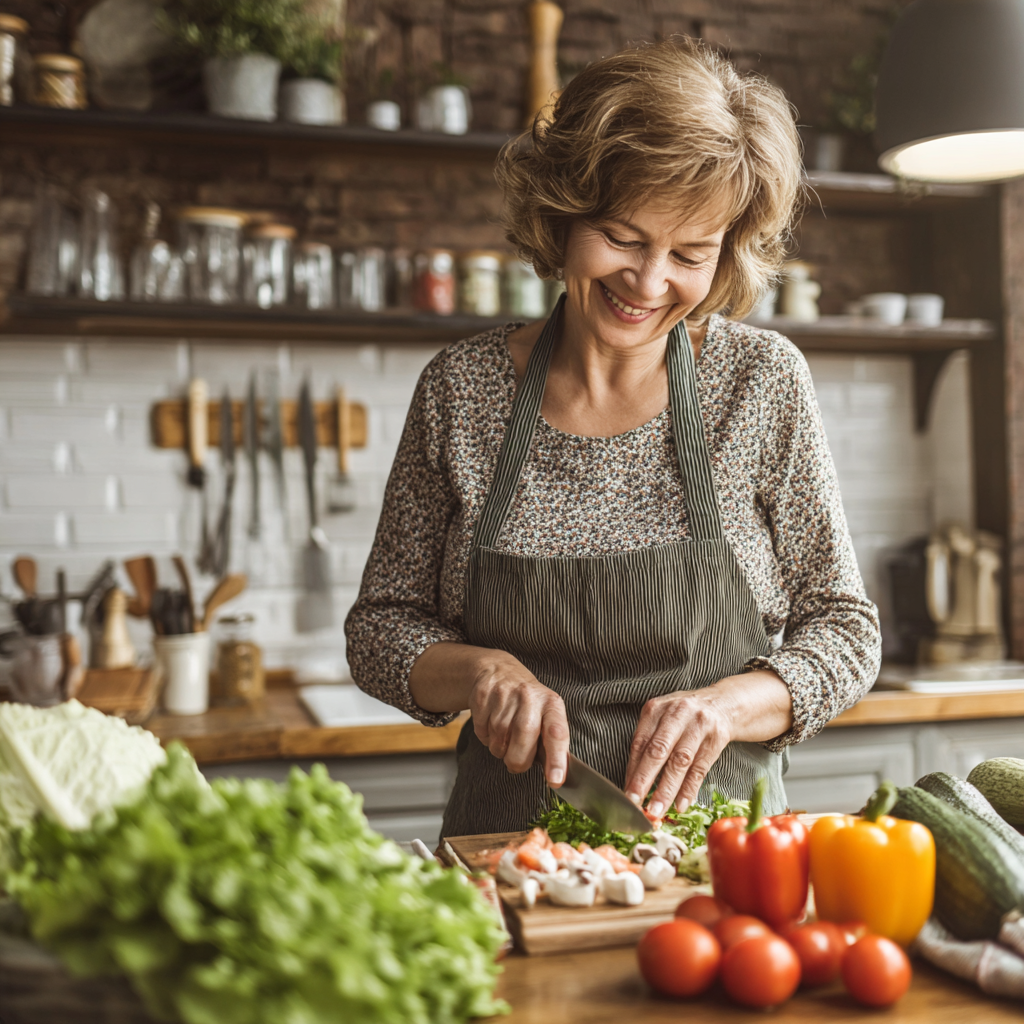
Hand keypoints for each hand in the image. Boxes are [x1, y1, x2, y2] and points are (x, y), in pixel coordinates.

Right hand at [469, 653, 569, 787]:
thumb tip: (555, 775)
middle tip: (517, 760)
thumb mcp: (546, 715)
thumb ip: (551, 743)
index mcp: (551, 704)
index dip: (556, 759)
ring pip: (499, 742)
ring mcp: (504, 695)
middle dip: (518, 761)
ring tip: (505, 735)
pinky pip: (482, 733)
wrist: (498, 671)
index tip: (555, 780)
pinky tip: (492, 724)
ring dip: (500, 749)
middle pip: (522, 743)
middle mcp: (529, 697)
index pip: (556, 734)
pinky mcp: (483, 696)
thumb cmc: (528, 703)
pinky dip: (486, 737)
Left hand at [624, 670, 792, 816]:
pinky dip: (689, 789)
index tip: (625, 793)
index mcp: (656, 709)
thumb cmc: (684, 715)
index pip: (640, 742)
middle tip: (635, 803)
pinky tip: (680, 804)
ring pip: (679, 762)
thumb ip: (647, 743)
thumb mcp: (662, 718)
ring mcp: (698, 725)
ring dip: (667, 790)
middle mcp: (677, 714)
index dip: (632, 770)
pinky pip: (700, 768)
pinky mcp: (716, 738)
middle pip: (658, 751)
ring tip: (657, 810)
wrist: (723, 703)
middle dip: (644, 780)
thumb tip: (632, 780)